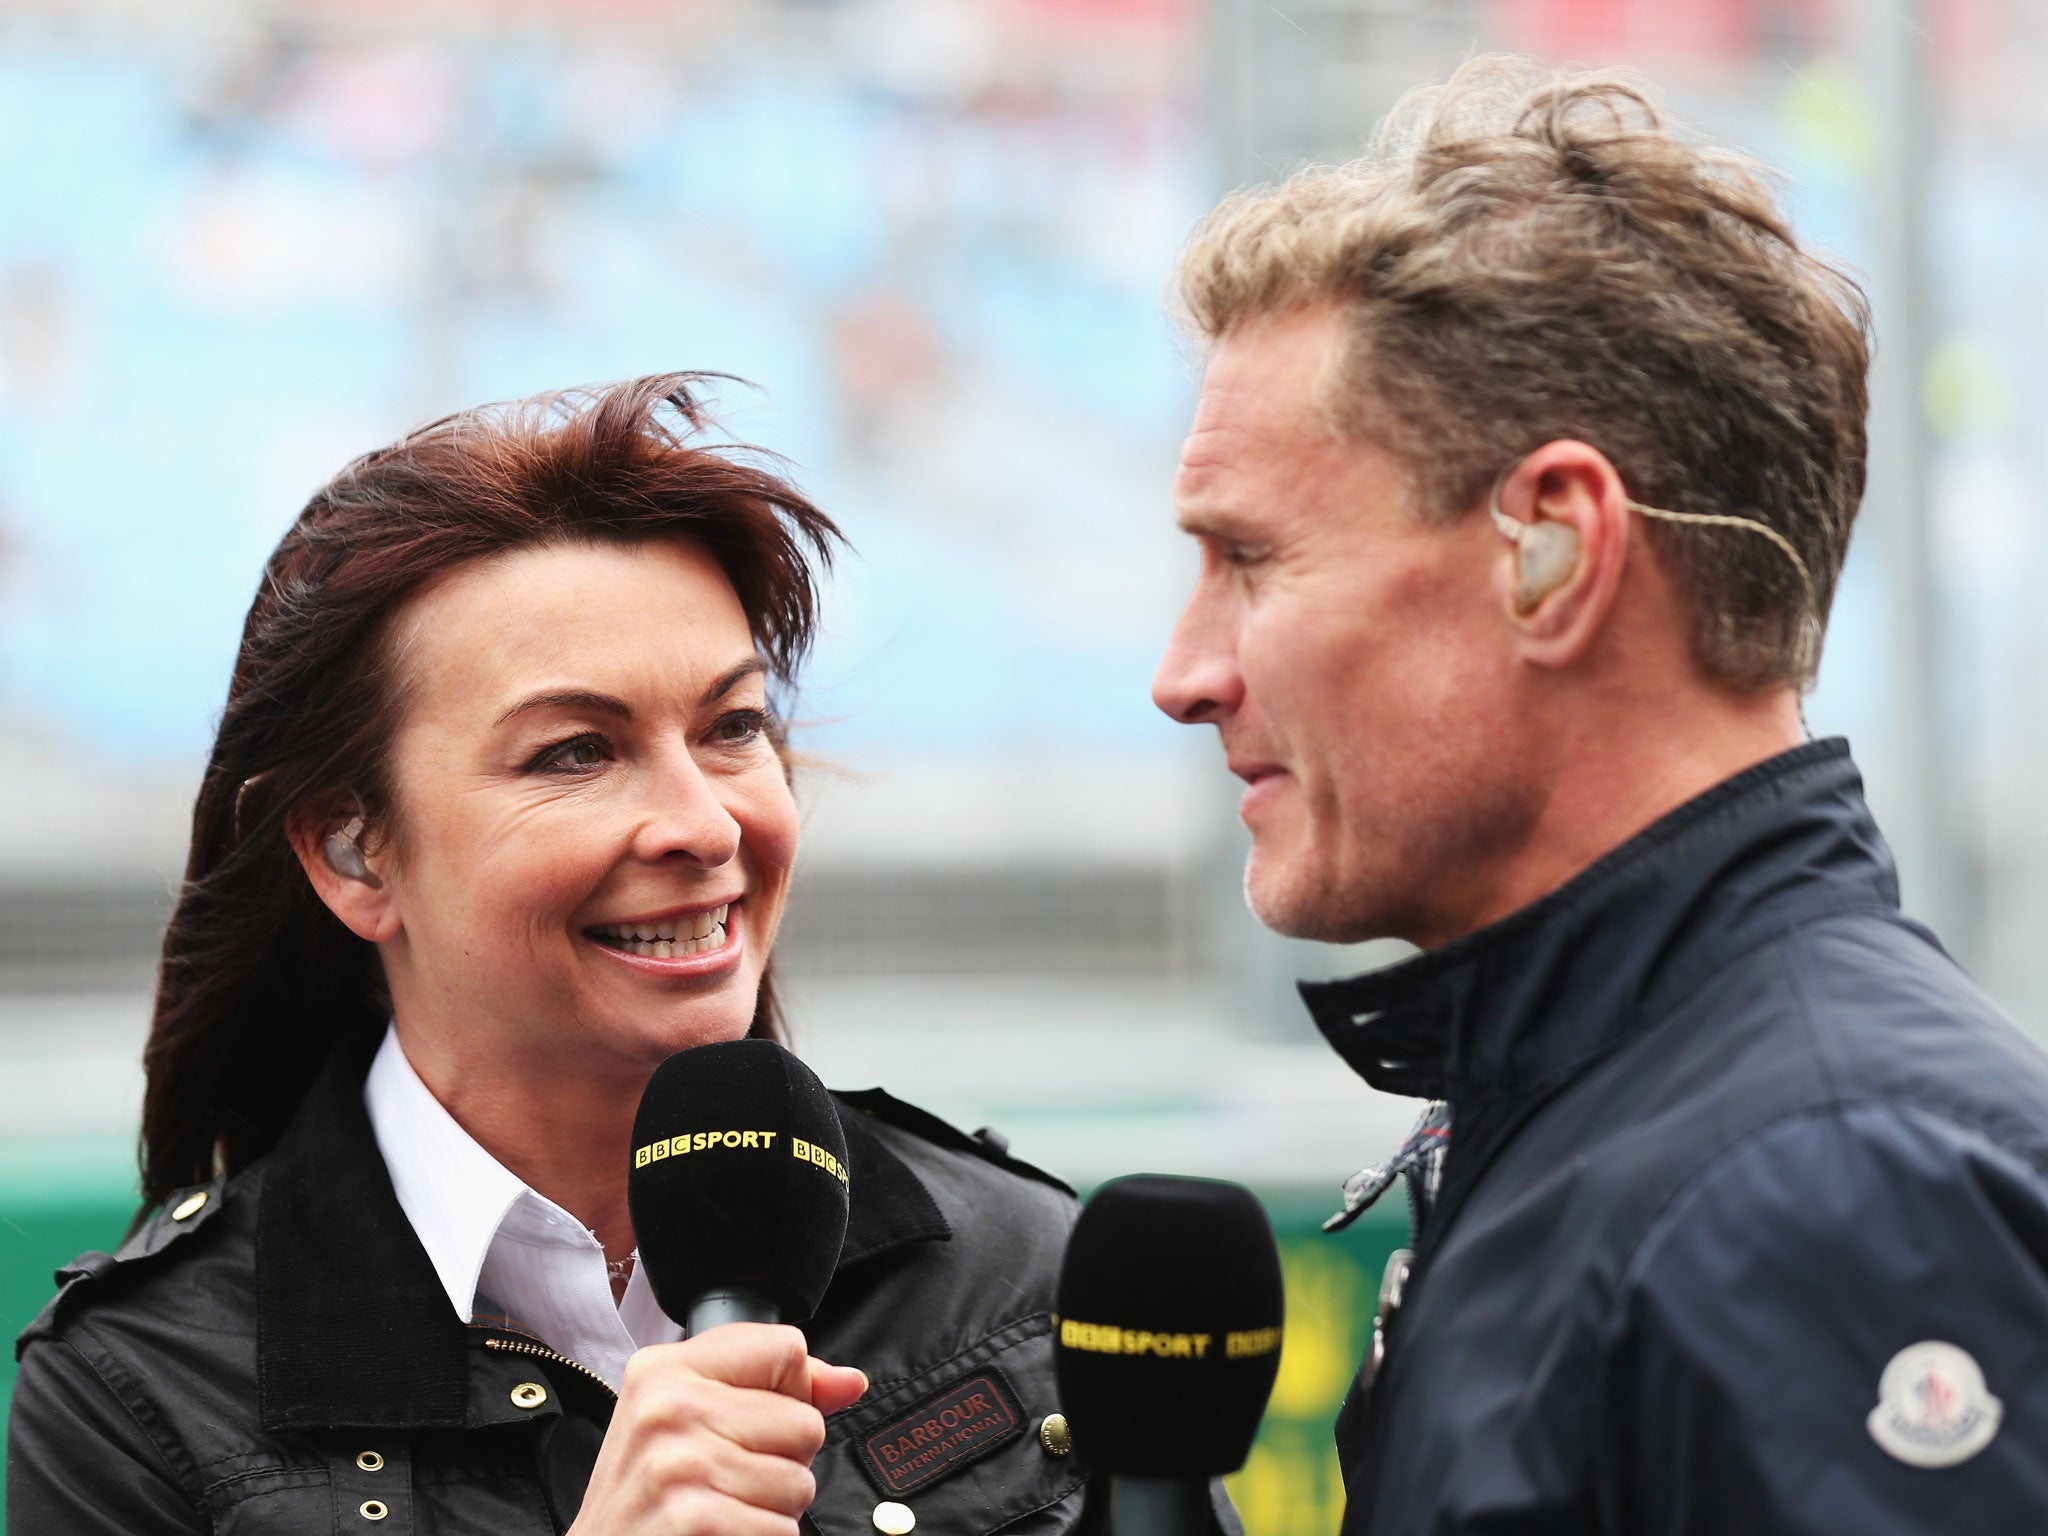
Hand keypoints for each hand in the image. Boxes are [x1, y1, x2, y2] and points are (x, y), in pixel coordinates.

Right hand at [567, 1324, 868, 1535]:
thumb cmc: (645, 1498)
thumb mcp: (685, 1423)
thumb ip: (772, 1390)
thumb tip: (851, 1381)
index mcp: (664, 1371)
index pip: (786, 1349)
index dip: (788, 1394)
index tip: (746, 1424)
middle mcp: (668, 1411)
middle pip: (806, 1422)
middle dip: (782, 1462)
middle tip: (725, 1483)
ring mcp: (681, 1468)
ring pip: (800, 1484)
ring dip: (772, 1511)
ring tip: (720, 1512)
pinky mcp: (698, 1523)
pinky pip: (784, 1531)